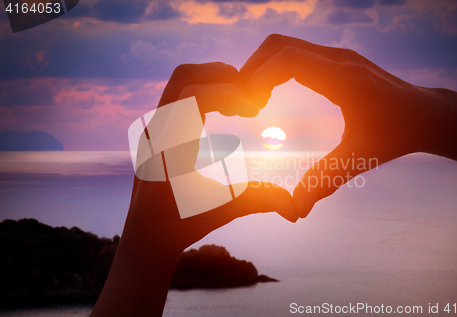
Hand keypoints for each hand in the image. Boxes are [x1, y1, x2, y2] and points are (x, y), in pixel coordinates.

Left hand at [91, 62, 297, 316]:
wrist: (146, 234)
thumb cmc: (182, 224)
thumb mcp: (224, 209)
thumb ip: (260, 202)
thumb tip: (296, 210)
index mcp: (170, 147)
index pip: (192, 96)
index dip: (227, 93)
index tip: (252, 109)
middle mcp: (157, 130)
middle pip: (184, 76)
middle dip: (222, 77)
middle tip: (250, 98)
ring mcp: (154, 126)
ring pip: (180, 80)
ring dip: (213, 81)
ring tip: (241, 103)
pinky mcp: (158, 127)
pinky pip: (179, 92)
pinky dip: (205, 89)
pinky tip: (227, 111)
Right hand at [239, 34, 456, 217]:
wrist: (424, 113)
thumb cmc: (396, 135)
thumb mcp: (360, 158)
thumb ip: (325, 181)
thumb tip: (296, 210)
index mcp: (343, 78)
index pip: (287, 59)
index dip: (258, 77)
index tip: (248, 107)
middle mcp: (337, 58)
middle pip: (277, 45)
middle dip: (252, 70)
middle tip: (245, 104)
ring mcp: (336, 55)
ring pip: (283, 45)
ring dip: (262, 67)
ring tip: (255, 101)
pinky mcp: (334, 58)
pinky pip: (293, 52)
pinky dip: (274, 68)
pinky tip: (271, 95)